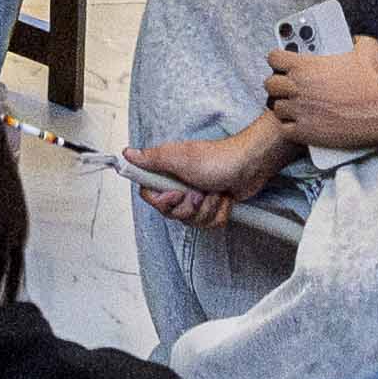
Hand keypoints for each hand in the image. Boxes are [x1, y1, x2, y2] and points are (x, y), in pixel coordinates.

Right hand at [126, 119, 291, 225]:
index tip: (176, 192)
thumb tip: (127, 154)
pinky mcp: (213, 206)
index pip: (150, 197)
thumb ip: (151, 159)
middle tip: (199, 191)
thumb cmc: (218, 159)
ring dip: (207, 208)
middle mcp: (180, 185)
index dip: (163, 201)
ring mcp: (197, 197)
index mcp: (167, 172)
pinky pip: (210, 224)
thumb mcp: (179, 157)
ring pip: (192, 221)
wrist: (250, 165)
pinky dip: (220, 212)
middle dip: (189, 206)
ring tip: (215, 191)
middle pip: (172, 213)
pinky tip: (225, 197)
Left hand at [264, 36, 377, 151]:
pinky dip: (290, 127)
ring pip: (276, 108)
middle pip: (270, 85)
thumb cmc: (375, 80)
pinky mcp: (307, 132)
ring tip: (293, 106)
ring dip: (284, 107)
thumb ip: (354, 40)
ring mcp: (301, 110)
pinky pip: (285, 129)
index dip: (278, 61)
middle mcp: (298, 87)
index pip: (274, 58)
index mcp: (305, 65)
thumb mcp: (366, 48)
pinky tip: (298, 124)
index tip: (282, 64)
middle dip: (278, 85)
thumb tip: (353, 38)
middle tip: (287, 88)